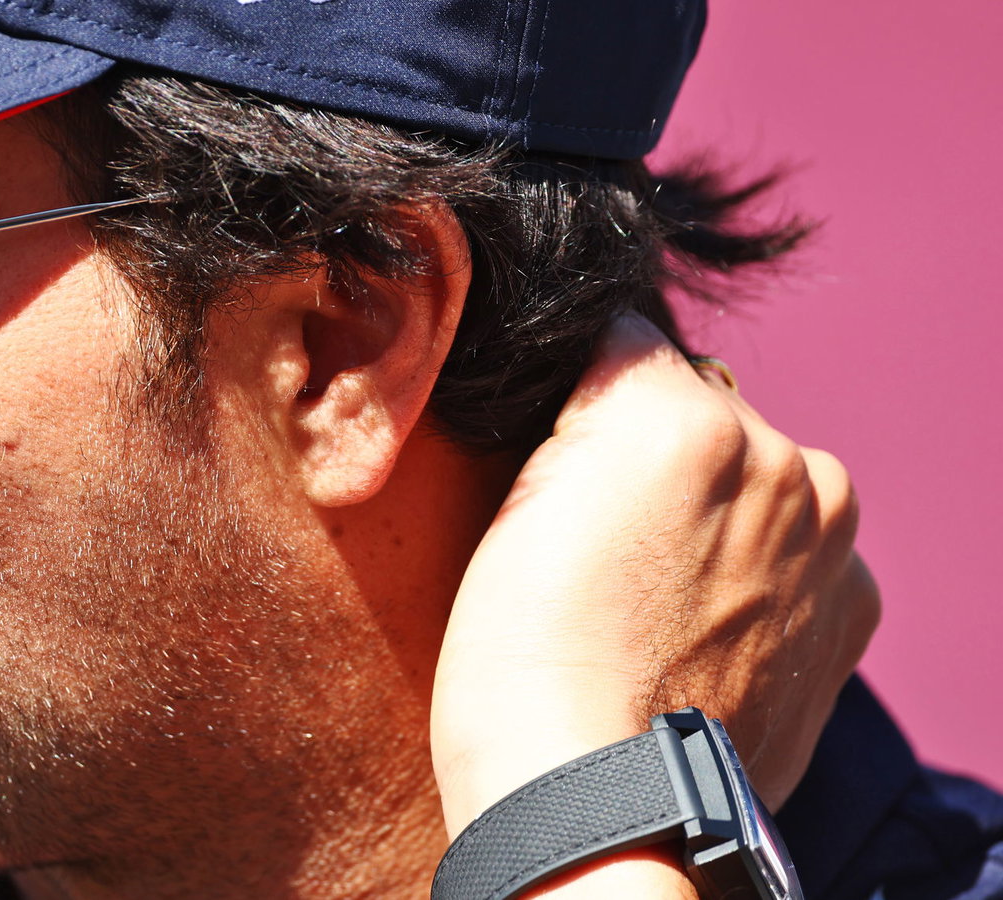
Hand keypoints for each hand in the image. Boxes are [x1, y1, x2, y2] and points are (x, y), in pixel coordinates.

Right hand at [430, 314, 878, 842]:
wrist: (596, 802)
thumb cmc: (518, 659)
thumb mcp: (514, 499)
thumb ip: (588, 418)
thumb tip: (620, 385)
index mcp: (677, 410)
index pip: (620, 340)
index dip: (576, 397)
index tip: (551, 457)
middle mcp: (777, 452)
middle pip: (700, 412)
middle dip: (657, 456)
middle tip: (600, 545)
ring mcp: (826, 536)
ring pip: (757, 481)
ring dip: (717, 512)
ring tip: (654, 597)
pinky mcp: (851, 607)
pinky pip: (797, 551)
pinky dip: (759, 573)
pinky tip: (701, 629)